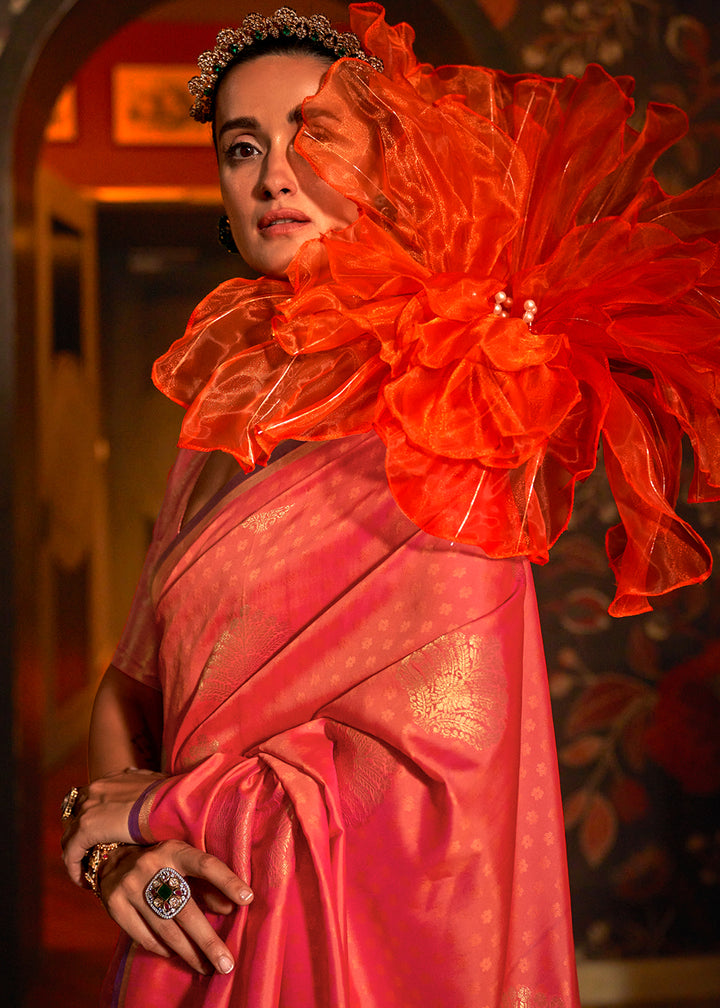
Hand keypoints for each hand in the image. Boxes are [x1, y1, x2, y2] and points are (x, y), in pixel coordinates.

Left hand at [62, 767, 165, 883]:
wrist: (173, 802)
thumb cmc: (172, 797)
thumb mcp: (156, 786)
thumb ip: (144, 788)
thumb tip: (147, 787)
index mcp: (110, 780)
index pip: (89, 799)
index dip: (90, 819)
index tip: (98, 837)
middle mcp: (95, 789)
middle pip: (74, 816)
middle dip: (79, 836)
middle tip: (89, 856)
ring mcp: (88, 807)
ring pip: (70, 836)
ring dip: (76, 855)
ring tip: (87, 873)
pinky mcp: (86, 827)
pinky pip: (71, 853)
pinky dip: (75, 868)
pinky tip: (85, 882)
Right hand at [97, 840, 252, 974]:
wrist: (112, 860)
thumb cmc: (161, 864)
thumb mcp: (183, 864)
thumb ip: (207, 884)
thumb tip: (232, 908)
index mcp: (174, 851)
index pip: (206, 865)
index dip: (227, 881)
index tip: (248, 899)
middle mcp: (152, 867)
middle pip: (185, 909)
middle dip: (208, 940)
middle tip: (226, 963)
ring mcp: (131, 886)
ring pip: (166, 929)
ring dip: (189, 953)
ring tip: (207, 967)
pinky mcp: (114, 906)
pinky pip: (144, 937)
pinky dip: (163, 949)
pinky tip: (177, 956)